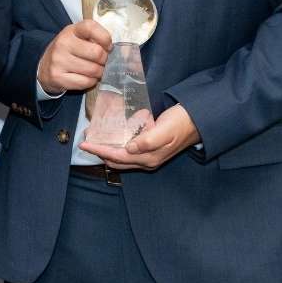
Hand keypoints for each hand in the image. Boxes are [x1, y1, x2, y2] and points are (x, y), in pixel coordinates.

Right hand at [37, 19, 111, 94]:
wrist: (44, 67)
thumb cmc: (69, 51)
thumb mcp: (79, 38)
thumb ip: (96, 38)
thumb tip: (119, 51)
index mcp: (71, 30)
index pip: (91, 27)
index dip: (105, 38)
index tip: (107, 46)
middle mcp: (63, 43)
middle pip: (97, 53)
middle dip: (104, 60)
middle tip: (101, 62)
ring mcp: (58, 60)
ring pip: (93, 70)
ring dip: (98, 73)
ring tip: (93, 70)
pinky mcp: (58, 76)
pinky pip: (86, 82)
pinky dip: (91, 82)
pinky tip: (85, 77)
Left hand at [79, 104, 199, 169]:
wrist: (197, 122)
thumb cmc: (181, 123)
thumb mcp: (164, 130)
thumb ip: (147, 141)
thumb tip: (129, 148)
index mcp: (149, 158)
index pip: (117, 157)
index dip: (99, 150)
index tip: (84, 144)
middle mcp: (147, 161)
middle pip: (116, 161)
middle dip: (99, 152)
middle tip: (86, 141)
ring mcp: (148, 157)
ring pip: (121, 159)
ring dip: (107, 151)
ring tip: (95, 140)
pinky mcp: (150, 151)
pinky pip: (128, 153)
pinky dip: (116, 147)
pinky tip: (112, 139)